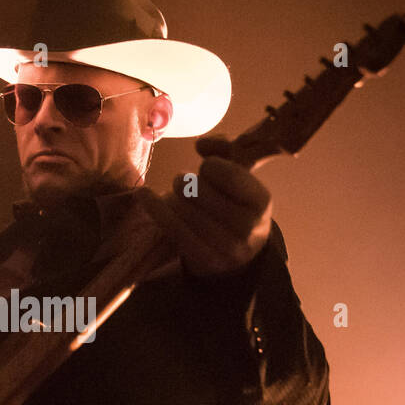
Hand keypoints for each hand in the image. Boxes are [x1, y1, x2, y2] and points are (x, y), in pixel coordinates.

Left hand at [135, 134, 272, 276]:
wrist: (240, 255)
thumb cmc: (235, 205)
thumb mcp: (240, 176)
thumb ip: (224, 149)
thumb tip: (200, 144)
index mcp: (261, 201)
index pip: (230, 175)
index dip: (211, 167)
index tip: (206, 168)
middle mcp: (248, 227)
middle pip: (201, 192)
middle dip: (185, 182)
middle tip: (181, 182)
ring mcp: (227, 247)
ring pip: (186, 211)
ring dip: (172, 198)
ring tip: (174, 195)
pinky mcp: (205, 260)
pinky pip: (174, 229)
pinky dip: (156, 209)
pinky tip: (144, 195)